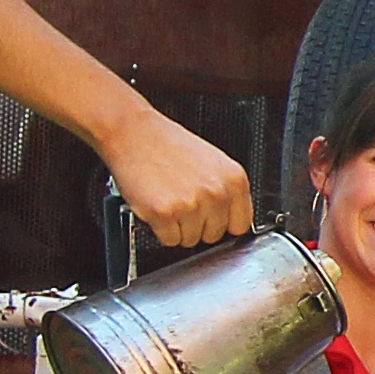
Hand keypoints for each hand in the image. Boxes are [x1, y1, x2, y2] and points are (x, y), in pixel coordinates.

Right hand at [103, 107, 256, 250]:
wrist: (134, 133)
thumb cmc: (168, 145)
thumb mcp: (212, 162)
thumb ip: (225, 191)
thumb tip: (231, 218)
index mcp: (234, 179)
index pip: (241, 225)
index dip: (223, 224)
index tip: (212, 219)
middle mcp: (216, 193)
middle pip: (215, 235)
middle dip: (198, 225)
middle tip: (182, 202)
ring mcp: (191, 205)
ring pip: (191, 240)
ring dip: (178, 228)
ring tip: (169, 200)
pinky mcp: (165, 214)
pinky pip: (170, 240)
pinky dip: (161, 230)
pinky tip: (158, 206)